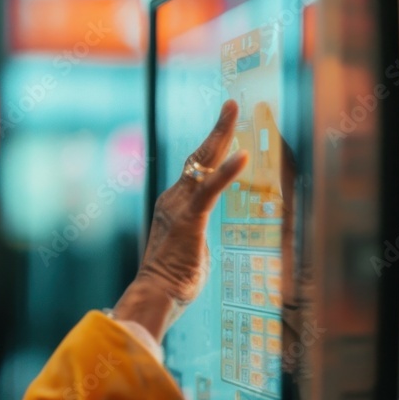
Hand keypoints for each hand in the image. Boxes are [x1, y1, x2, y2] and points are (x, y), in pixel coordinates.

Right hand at [113, 100, 248, 343]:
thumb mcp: (190, 249)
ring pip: (202, 164)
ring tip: (233, 111)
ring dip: (220, 136)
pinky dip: (227, 172)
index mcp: (174, 206)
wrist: (155, 295)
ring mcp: (179, 207)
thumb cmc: (173, 281)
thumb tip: (199, 240)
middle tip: (231, 104)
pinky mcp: (189, 219)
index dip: (212, 147)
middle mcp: (173, 200)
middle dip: (217, 129)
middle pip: (198, 157)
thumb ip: (196, 235)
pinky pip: (210, 190)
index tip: (225, 127)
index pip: (196, 170)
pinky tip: (243, 155)